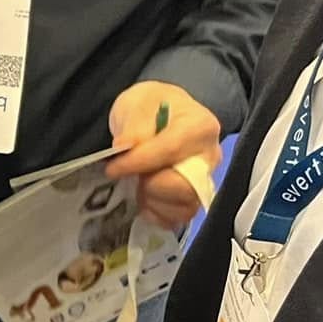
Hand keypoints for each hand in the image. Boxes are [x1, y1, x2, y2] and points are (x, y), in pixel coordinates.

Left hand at [104, 81, 220, 228]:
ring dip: (153, 202)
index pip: (171, 150)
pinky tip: (143, 200)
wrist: (161, 116)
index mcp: (200, 126)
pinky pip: (179, 219)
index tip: (113, 168)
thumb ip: (135, 124)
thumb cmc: (152, 107)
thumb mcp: (138, 103)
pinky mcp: (192, 199)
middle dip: (152, 186)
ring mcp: (204, 181)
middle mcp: (209, 157)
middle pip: (186, 187)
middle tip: (132, 178)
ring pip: (185, 207)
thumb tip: (125, 147)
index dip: (139, 162)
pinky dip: (157, 215)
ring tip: (138, 186)